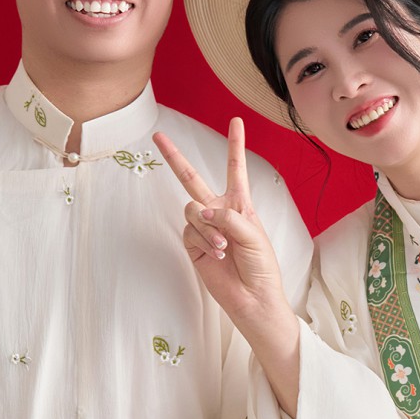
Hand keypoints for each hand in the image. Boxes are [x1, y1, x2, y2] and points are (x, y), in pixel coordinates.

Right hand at [153, 118, 288, 321]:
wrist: (252, 297)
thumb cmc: (261, 266)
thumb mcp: (253, 234)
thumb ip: (229, 216)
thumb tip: (202, 211)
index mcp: (240, 204)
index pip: (235, 168)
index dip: (235, 145)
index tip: (236, 121)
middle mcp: (218, 211)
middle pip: (191, 178)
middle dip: (174, 157)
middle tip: (158, 136)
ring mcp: (203, 227)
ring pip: (191, 208)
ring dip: (207, 226)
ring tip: (224, 246)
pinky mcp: (193, 245)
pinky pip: (189, 230)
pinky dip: (203, 239)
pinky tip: (216, 252)